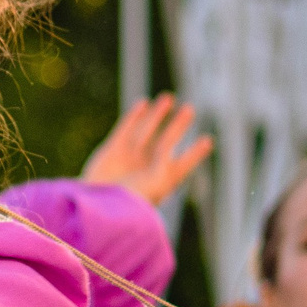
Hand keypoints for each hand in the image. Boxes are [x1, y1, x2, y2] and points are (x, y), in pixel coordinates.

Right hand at [82, 93, 211, 204]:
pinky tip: (143, 104)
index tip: (208, 141)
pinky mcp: (111, 151)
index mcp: (163, 181)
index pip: (183, 164)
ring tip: (168, 98)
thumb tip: (178, 144)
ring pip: (147, 132)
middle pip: (166, 142)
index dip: (195, 153)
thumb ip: (166, 161)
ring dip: (157, 116)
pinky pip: (125, 130)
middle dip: (178, 127)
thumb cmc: (132, 202)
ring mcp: (129, 159)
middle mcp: (147, 169)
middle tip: (190, 109)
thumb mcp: (159, 183)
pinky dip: (134, 117)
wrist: (99, 208)